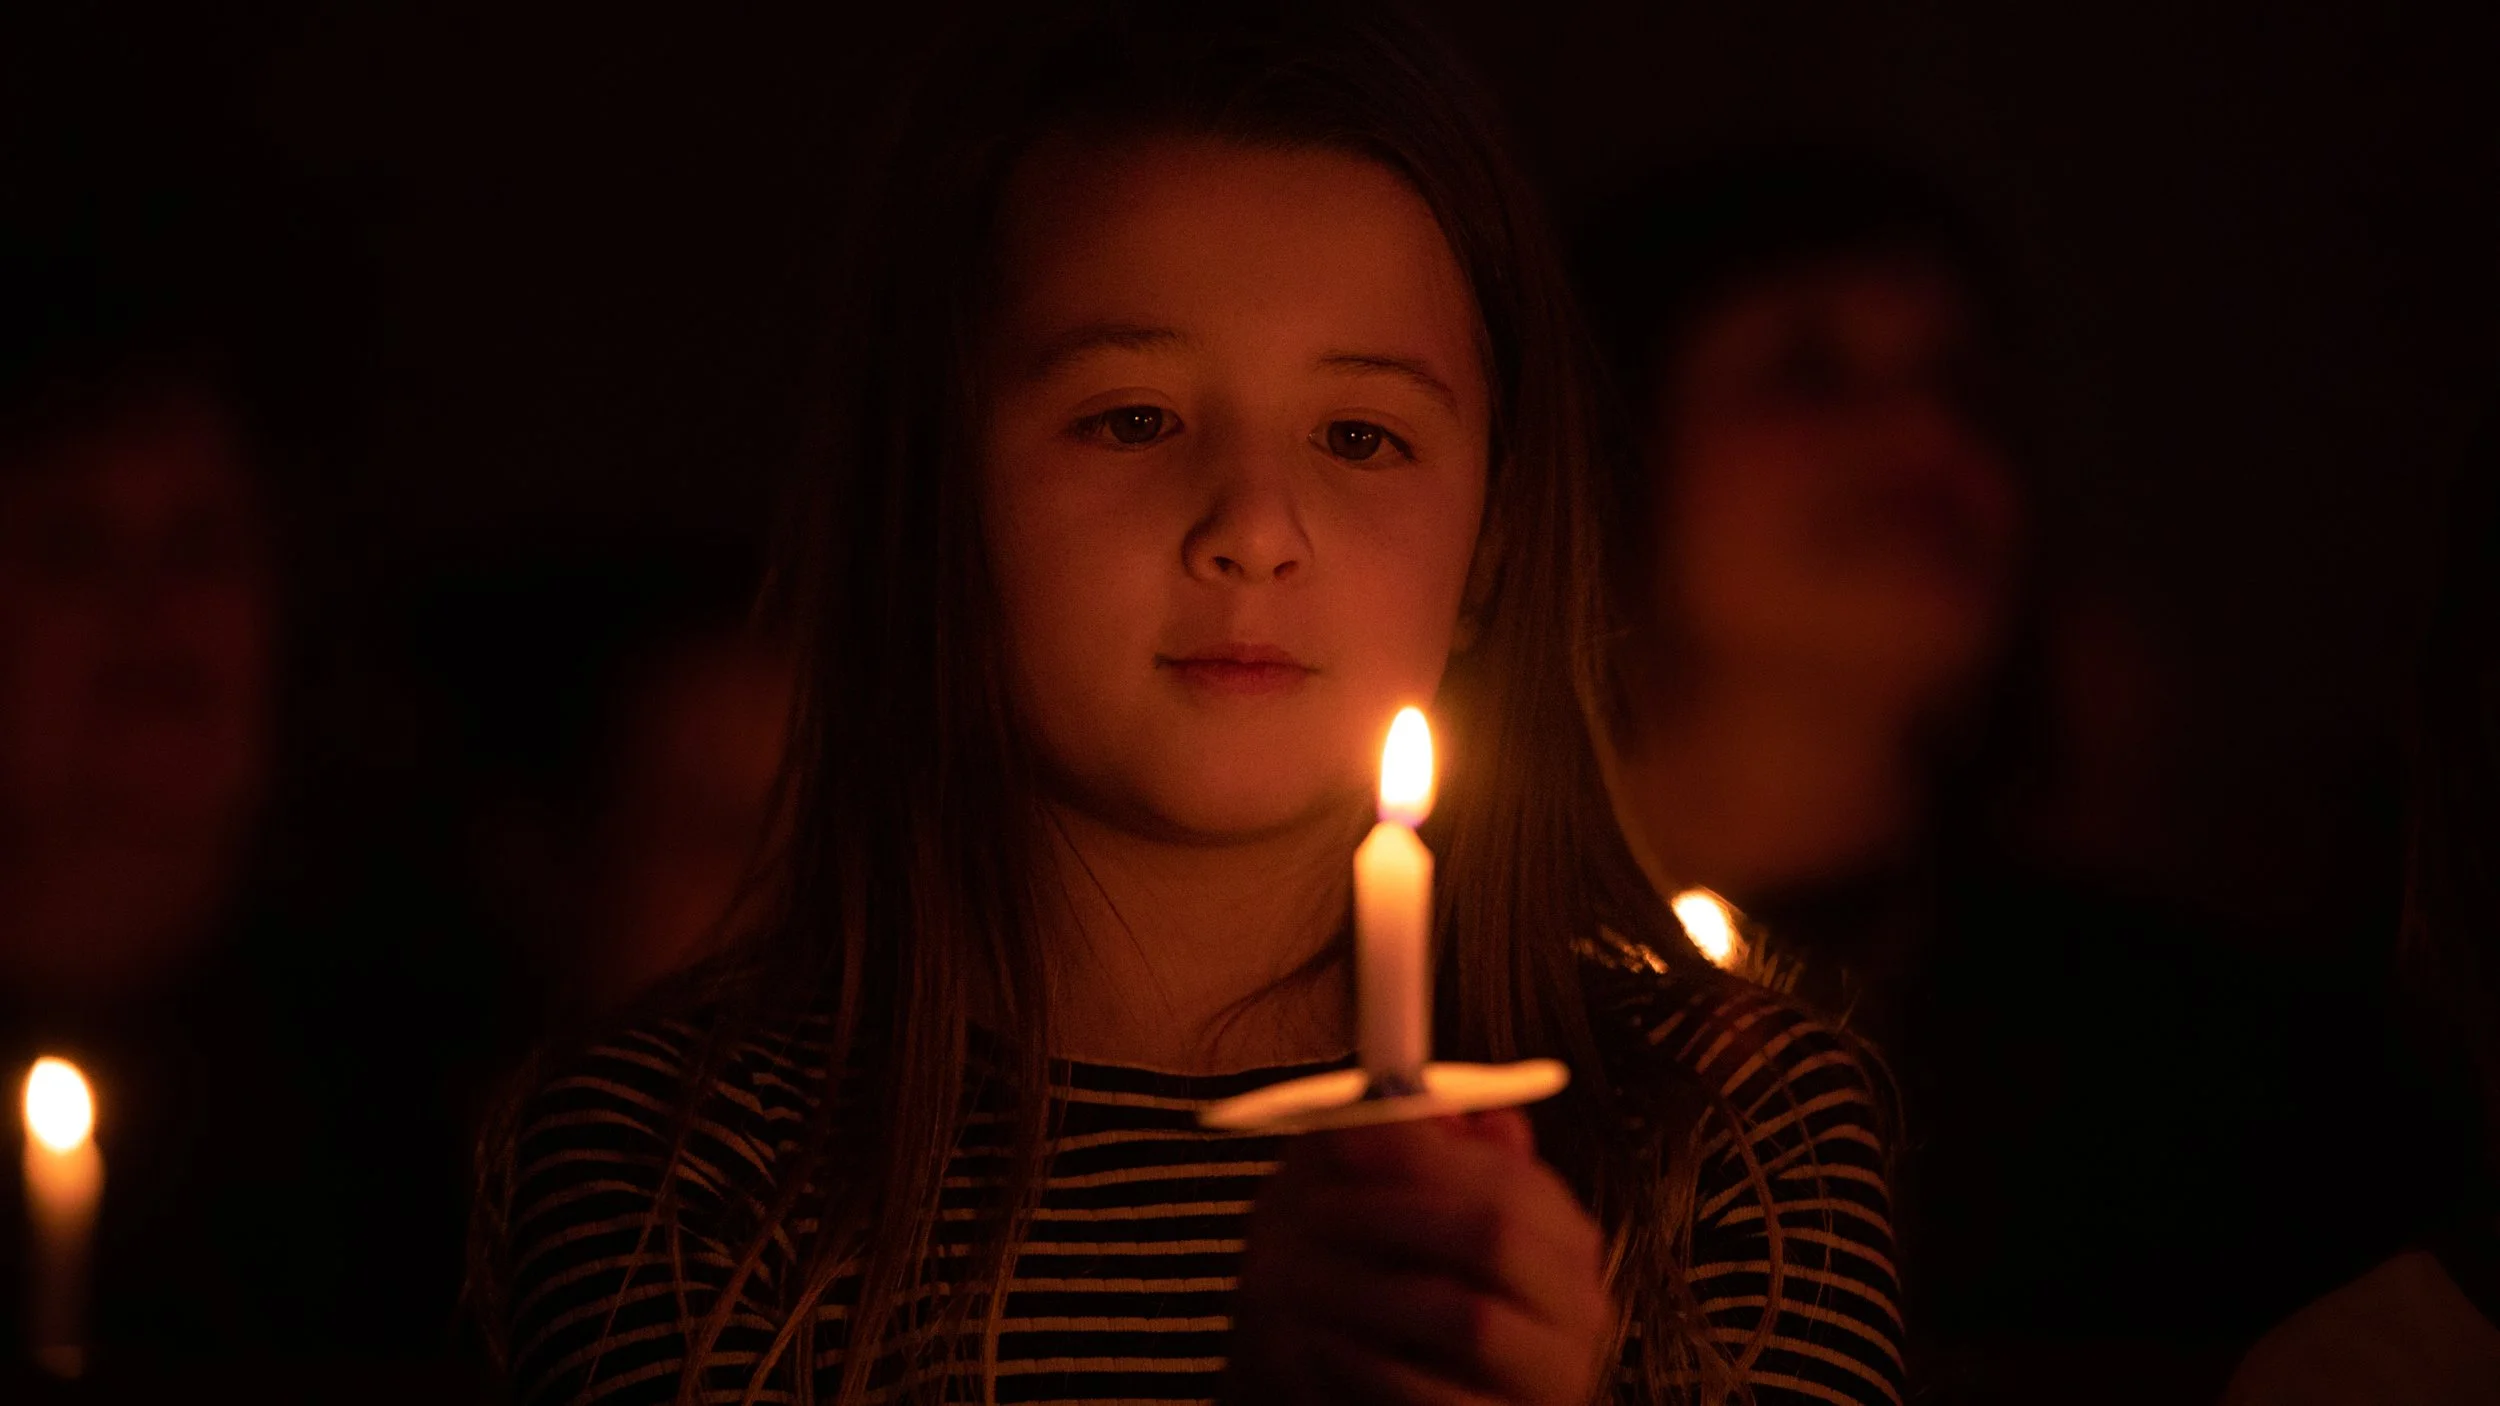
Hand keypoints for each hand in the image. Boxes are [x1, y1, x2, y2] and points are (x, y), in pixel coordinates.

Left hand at [1229, 1109, 1615, 1405]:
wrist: (1377, 1399)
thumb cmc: (1398, 1295)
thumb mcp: (1407, 1216)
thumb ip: (1415, 1155)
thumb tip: (1398, 1094)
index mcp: (1564, 1240)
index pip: (1510, 1179)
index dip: (1420, 1153)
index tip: (1344, 1137)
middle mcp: (1580, 1308)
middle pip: (1496, 1237)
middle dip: (1394, 1213)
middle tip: (1315, 1208)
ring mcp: (1555, 1379)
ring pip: (1470, 1319)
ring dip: (1373, 1291)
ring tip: (1301, 1279)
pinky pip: (1444, 1400)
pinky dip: (1374, 1369)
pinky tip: (1324, 1346)